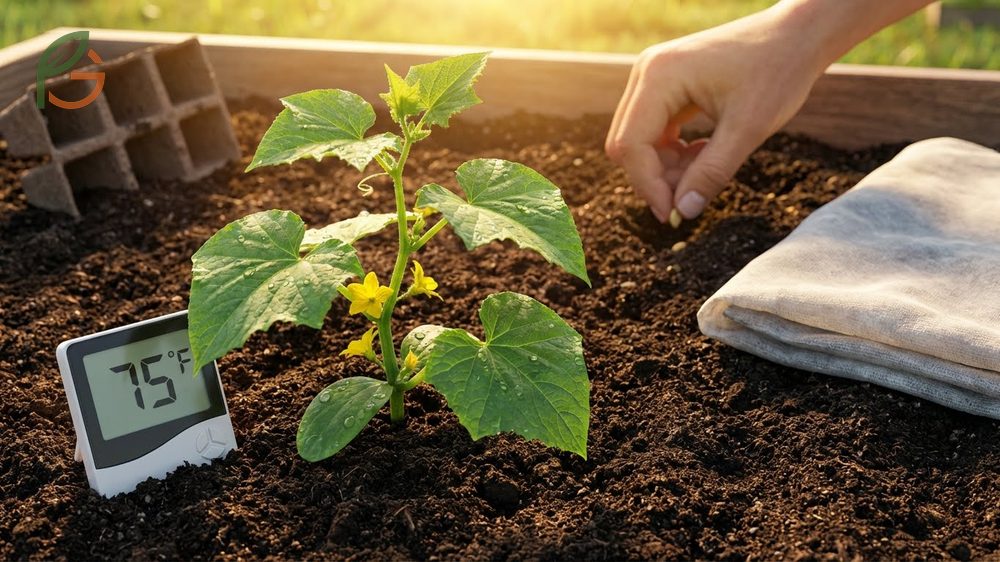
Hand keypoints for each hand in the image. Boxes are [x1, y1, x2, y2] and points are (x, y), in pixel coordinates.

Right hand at [605, 5, 822, 222]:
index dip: (648, 185)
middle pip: (627, 143)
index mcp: (659, 76)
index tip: (674, 215)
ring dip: (666, 166)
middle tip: (692, 196)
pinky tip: (704, 152)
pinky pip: (654, 130)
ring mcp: (653, 78)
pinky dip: (673, 152)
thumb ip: (712, 172)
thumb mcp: (747, 129)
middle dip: (656, 177)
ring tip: (706, 169)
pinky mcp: (665, 86)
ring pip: (639, 140)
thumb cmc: (778, 71)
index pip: (631, 144)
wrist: (797, 35)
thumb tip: (683, 212)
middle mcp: (647, 73)